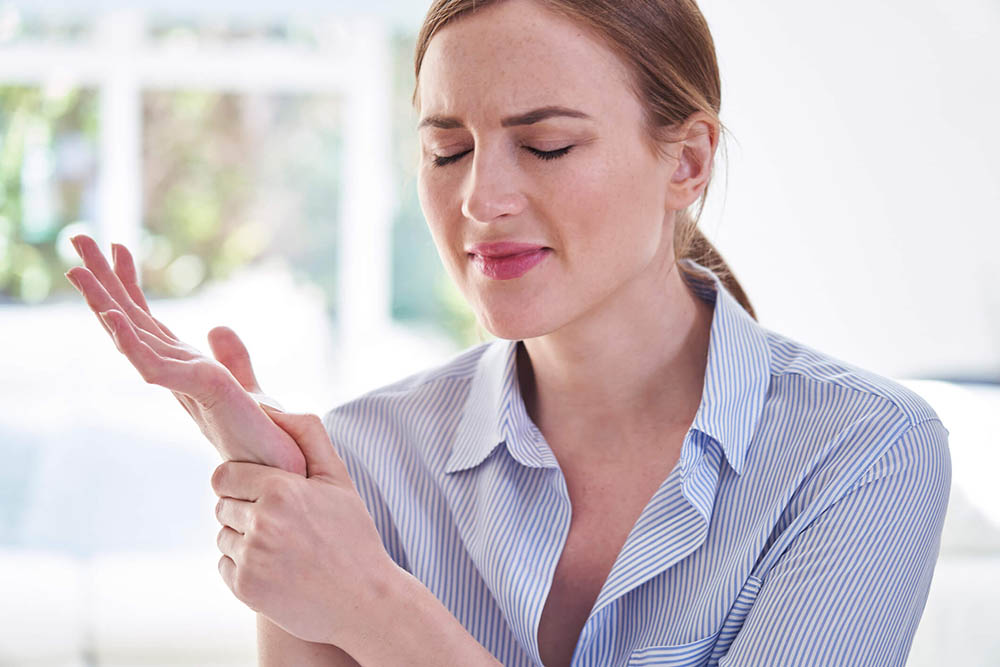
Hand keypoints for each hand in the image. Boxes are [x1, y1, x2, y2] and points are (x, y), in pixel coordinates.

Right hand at [64, 234, 305, 474]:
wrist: (282, 467)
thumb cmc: (263, 435)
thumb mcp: (246, 384)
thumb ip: (232, 356)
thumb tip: (216, 327)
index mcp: (183, 365)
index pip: (147, 318)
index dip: (130, 283)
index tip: (117, 246)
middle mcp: (175, 371)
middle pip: (129, 318)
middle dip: (103, 280)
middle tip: (78, 237)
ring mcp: (182, 380)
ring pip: (131, 336)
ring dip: (104, 302)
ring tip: (77, 271)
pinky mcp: (198, 390)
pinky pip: (153, 364)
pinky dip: (131, 340)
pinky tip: (115, 316)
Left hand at [212, 406, 398, 646]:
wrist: (366, 601)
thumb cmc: (353, 535)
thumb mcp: (339, 478)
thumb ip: (307, 434)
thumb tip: (268, 407)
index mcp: (281, 489)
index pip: (224, 476)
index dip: (241, 482)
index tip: (262, 492)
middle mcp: (261, 522)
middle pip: (221, 505)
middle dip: (244, 510)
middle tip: (282, 524)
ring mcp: (251, 558)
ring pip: (222, 535)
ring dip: (244, 539)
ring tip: (283, 549)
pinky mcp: (244, 588)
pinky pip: (225, 565)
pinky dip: (244, 567)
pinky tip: (278, 570)